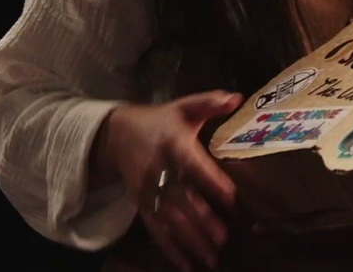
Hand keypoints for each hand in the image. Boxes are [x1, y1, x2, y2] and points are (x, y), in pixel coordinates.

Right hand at [93, 90, 243, 270]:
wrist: (115, 135)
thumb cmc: (159, 121)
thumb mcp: (183, 107)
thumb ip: (209, 102)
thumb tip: (237, 98)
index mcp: (172, 143)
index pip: (192, 163)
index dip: (211, 180)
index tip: (231, 197)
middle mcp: (159, 170)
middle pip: (180, 198)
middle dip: (201, 220)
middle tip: (223, 237)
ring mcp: (148, 192)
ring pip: (170, 220)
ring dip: (190, 241)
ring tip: (212, 257)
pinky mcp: (142, 206)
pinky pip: (156, 231)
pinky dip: (171, 250)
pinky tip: (188, 266)